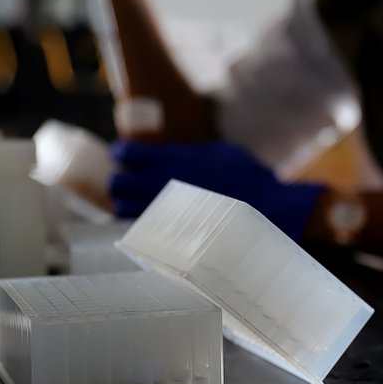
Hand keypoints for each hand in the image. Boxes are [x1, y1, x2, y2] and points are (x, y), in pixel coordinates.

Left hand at [109, 140, 324, 240]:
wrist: (265, 209)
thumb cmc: (248, 177)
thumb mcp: (219, 150)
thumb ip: (191, 151)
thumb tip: (175, 150)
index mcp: (172, 158)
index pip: (126, 153)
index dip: (122, 153)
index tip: (125, 155)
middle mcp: (161, 184)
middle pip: (117, 183)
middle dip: (119, 182)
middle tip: (128, 183)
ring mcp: (164, 211)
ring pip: (122, 210)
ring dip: (125, 206)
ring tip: (137, 205)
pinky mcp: (171, 233)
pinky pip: (140, 230)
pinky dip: (139, 226)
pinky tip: (150, 223)